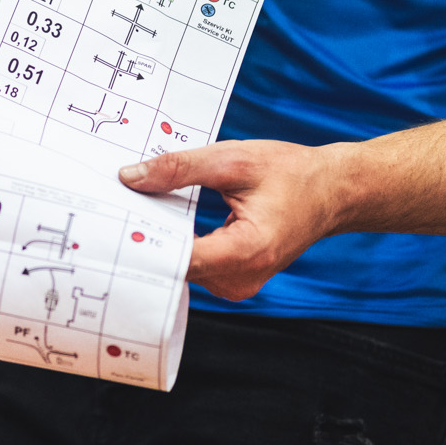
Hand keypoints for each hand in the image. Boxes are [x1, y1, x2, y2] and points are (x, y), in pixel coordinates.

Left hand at [119, 140, 348, 302]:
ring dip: (161, 243)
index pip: (180, 258)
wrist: (332, 192)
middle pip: (177, 267)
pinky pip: (195, 268)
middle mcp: (243, 278)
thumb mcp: (233, 160)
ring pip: (182, 270)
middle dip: (146, 238)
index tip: (113, 220)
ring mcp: (239, 284)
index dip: (144, 240)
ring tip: (136, 210)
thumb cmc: (292, 173)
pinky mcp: (235, 280)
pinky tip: (161, 222)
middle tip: (112, 208)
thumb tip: (130, 177)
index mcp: (248, 249)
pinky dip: (178, 246)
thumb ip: (180, 169)